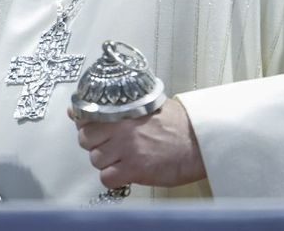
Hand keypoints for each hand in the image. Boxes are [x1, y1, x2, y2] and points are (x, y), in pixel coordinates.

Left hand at [70, 98, 205, 189]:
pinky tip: (125, 172)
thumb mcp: (147, 105)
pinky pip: (107, 178)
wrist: (198, 141)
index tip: (88, 128)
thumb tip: (84, 111)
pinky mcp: (135, 169)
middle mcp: (122, 128)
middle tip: (110, 146)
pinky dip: (113, 178)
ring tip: (121, 159)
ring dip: (105, 162)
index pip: (86, 116)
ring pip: (95, 159)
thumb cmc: (177, 123)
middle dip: (94, 144)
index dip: (85, 125)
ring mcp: (127, 149)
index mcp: (124, 110)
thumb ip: (120, 107)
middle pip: (86, 139)